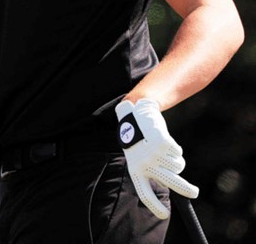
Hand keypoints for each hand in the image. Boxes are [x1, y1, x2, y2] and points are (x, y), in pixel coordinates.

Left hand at [115, 99, 198, 218]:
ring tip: (164, 150)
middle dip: (186, 190)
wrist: (136, 114)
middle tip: (194, 193)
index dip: (154, 206)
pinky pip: (177, 152)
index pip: (144, 193)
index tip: (163, 216)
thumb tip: (170, 185)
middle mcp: (145, 164)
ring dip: (176, 159)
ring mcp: (154, 154)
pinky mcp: (162, 143)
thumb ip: (149, 169)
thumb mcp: (137, 155)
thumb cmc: (137, 137)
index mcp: (135, 170)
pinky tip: (164, 140)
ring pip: (177, 165)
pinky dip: (175, 148)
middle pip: (171, 183)